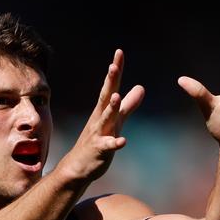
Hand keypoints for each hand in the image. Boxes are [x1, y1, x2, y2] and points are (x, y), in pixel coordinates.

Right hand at [63, 50, 144, 180]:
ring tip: (116, 97)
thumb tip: (141, 87)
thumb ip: (128, 105)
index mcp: (104, 110)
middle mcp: (99, 119)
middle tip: (113, 66)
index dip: (116, 70)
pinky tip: (122, 141)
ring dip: (110, 109)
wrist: (78, 167)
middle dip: (110, 82)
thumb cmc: (97, 141)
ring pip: (105, 119)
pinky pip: (107, 146)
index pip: (111, 86)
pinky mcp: (99, 151)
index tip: (119, 52)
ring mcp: (98, 134)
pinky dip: (115, 143)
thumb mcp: (116, 121)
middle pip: (105, 97)